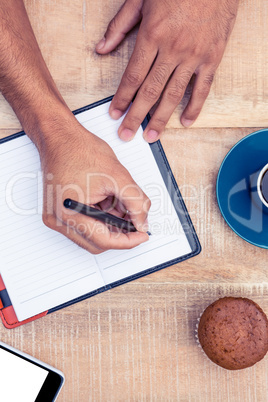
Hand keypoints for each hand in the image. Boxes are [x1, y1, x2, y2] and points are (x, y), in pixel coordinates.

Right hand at [39, 114, 149, 253]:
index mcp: (69, 213)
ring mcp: (57, 217)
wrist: (59, 137)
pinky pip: (85, 225)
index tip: (143, 235)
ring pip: (92, 235)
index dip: (128, 241)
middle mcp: (58, 220)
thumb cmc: (79, 150)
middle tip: (136, 221)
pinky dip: (101, 218)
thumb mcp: (118, 175)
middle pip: (97, 242)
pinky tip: (109, 202)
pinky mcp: (60, 211)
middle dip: (120, 233)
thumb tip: (143, 222)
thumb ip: (136, 202)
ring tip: (121, 204)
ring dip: (111, 224)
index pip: (104, 241)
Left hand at [96, 0, 238, 141]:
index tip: (115, 115)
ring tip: (150, 136)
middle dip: (136, 116)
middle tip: (126, 135)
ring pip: (174, 95)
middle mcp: (172, 49)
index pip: (133, 76)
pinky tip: (186, 122)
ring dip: (160, 119)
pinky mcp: (212, 57)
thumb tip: (101, 48)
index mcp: (152, 35)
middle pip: (150, 91)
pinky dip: (194, 107)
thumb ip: (120, 25)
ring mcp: (194, 55)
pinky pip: (202, 88)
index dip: (122, 98)